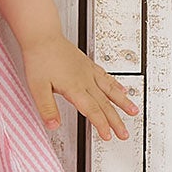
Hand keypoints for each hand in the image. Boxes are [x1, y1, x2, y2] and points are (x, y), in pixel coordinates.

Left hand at [20, 34, 137, 139]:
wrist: (42, 36)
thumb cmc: (39, 59)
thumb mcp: (37, 87)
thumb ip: (47, 108)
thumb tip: (52, 125)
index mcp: (74, 87)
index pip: (92, 110)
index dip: (101, 125)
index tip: (108, 136)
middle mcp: (85, 80)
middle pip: (104, 104)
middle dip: (116, 121)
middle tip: (124, 133)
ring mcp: (88, 71)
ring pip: (110, 89)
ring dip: (123, 102)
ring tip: (133, 111)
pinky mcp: (88, 64)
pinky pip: (106, 77)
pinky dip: (116, 85)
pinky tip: (122, 89)